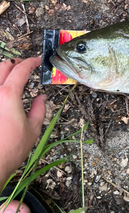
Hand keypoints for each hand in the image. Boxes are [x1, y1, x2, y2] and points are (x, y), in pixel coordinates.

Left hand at [0, 58, 45, 185]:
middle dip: (15, 64)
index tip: (37, 61)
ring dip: (3, 73)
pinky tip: (3, 96)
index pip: (21, 70)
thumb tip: (41, 98)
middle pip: (3, 66)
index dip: (31, 62)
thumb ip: (39, 109)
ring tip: (11, 78)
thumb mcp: (33, 130)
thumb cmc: (9, 150)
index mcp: (8, 95)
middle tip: (24, 67)